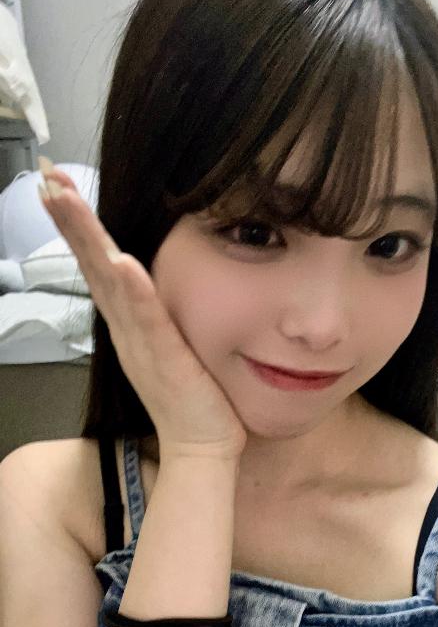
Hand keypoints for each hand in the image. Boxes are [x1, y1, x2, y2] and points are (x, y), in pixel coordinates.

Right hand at [37, 158, 247, 461]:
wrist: (201, 448)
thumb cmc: (191, 400)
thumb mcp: (168, 345)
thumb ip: (156, 314)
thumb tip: (148, 284)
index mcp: (128, 324)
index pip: (98, 265)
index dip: (78, 226)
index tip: (57, 185)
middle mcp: (126, 329)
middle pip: (92, 265)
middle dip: (70, 219)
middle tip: (47, 177)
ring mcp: (141, 342)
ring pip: (109, 281)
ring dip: (88, 239)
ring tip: (65, 199)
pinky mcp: (166, 358)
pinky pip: (148, 319)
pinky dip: (133, 290)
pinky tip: (121, 260)